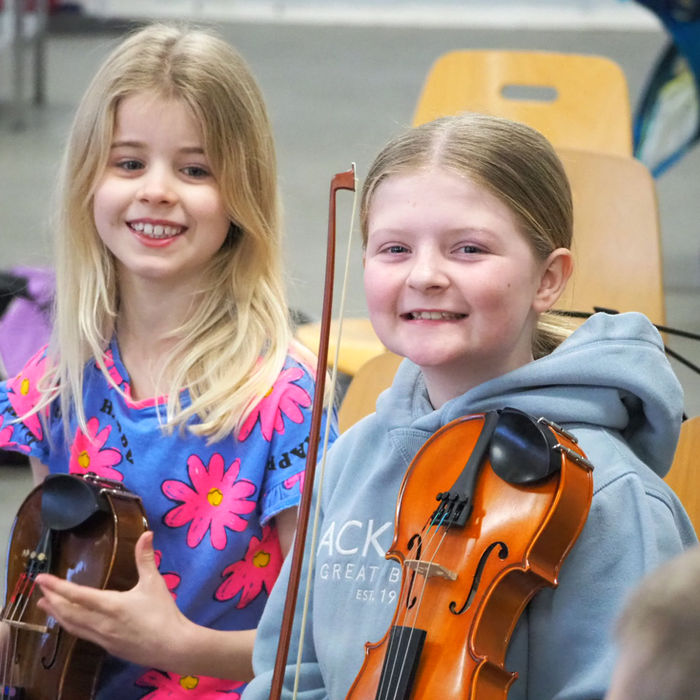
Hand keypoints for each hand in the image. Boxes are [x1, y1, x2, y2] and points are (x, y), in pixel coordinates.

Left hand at [35, 530, 188, 670]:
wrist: (172, 646)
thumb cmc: (163, 612)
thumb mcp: (155, 583)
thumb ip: (146, 558)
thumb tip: (147, 533)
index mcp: (111, 605)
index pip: (77, 595)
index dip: (57, 586)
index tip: (41, 578)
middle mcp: (101, 623)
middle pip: (68, 612)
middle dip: (52, 600)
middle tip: (41, 589)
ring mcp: (102, 638)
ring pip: (72, 626)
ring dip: (57, 614)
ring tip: (45, 605)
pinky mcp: (107, 647)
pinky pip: (82, 635)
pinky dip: (70, 625)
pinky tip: (70, 621)